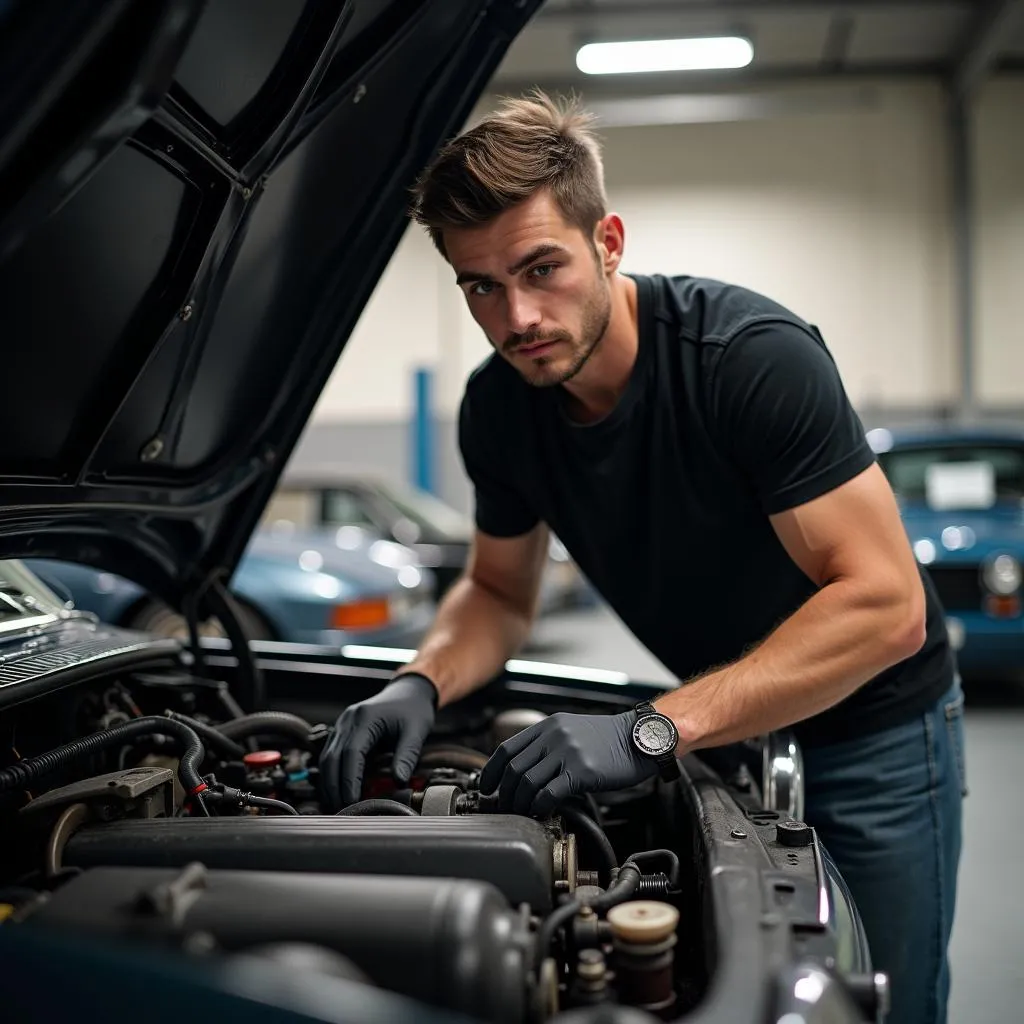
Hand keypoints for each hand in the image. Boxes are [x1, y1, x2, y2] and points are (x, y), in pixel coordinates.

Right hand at [318, 673, 436, 809]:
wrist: (407, 692)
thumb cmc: (413, 710)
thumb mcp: (416, 731)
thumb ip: (407, 756)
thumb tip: (399, 782)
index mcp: (365, 717)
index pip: (351, 753)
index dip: (349, 779)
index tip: (352, 801)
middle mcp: (348, 720)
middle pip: (332, 758)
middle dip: (334, 786)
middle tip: (342, 810)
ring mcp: (342, 725)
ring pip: (327, 758)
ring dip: (329, 783)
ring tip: (338, 806)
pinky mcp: (342, 732)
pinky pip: (331, 755)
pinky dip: (332, 774)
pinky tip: (338, 791)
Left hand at [479, 711, 656, 818]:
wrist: (640, 739)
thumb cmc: (609, 740)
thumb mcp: (572, 731)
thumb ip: (548, 745)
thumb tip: (525, 772)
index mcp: (548, 726)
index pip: (507, 749)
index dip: (491, 772)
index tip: (486, 787)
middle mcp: (554, 736)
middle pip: (514, 768)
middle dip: (505, 793)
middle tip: (505, 807)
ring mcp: (566, 752)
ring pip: (527, 782)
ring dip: (520, 803)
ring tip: (522, 813)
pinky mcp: (580, 771)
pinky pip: (549, 793)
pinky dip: (539, 806)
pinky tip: (541, 813)